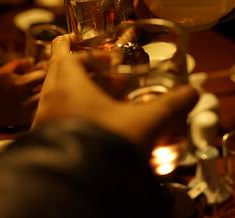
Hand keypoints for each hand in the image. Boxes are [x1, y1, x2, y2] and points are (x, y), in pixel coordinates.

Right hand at [0, 58, 45, 126]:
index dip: (44, 69)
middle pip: (47, 88)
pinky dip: (37, 106)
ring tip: (36, 89)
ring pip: (44, 101)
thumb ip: (19, 65)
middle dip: (46, 81)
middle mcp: (25, 99)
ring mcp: (24, 112)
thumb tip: (32, 61)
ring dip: (43, 94)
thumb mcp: (1, 72)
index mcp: (19, 84)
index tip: (43, 66)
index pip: (43, 74)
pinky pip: (37, 112)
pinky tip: (31, 101)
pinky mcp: (22, 121)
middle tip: (42, 77)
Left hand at [34, 39, 198, 151]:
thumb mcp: (143, 123)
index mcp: (67, 83)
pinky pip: (53, 118)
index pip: (66, 54)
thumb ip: (169, 106)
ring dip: (72, 92)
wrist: (76, 185)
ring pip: (54, 97)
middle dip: (76, 67)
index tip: (98, 52)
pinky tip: (90, 125)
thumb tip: (192, 93)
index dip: (83, 50)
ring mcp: (42, 122)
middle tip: (97, 69)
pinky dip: (69, 114)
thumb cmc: (104, 144)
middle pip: (56, 72)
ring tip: (98, 98)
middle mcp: (49, 99)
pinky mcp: (42, 142)